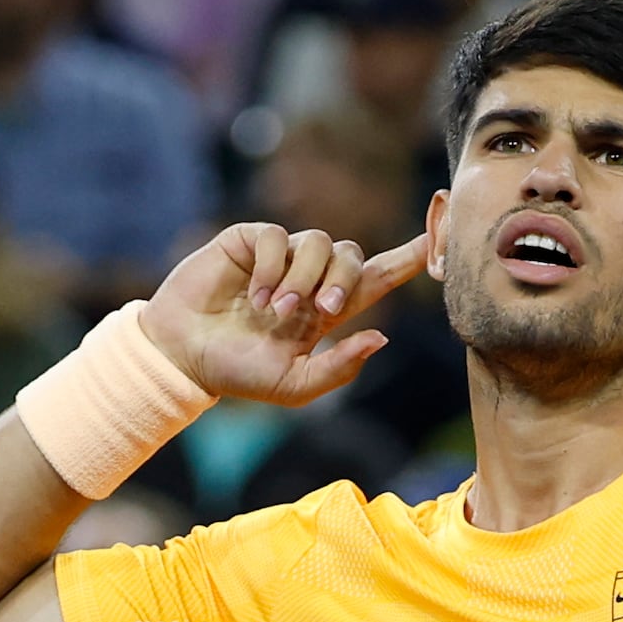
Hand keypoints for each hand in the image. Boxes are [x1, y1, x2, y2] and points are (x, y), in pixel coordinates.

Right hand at [139, 222, 431, 409]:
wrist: (183, 357)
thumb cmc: (236, 373)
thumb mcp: (293, 385)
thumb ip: (339, 368)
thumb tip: (381, 338)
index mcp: (326, 310)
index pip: (376, 277)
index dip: (408, 257)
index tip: (439, 236)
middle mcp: (308, 277)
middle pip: (353, 255)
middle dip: (346, 280)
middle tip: (322, 311)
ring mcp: (280, 256)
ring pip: (319, 244)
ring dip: (304, 279)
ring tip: (276, 313)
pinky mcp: (250, 240)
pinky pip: (279, 237)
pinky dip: (272, 268)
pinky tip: (254, 296)